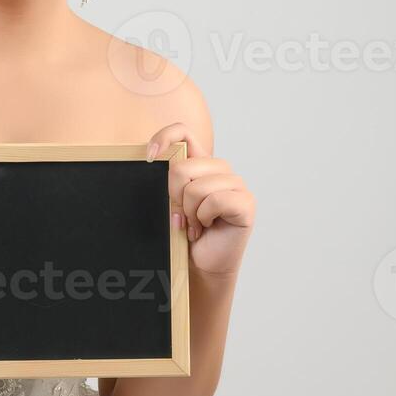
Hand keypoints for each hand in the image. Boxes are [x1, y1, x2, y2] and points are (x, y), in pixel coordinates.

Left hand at [146, 122, 255, 276]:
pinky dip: (204, 218)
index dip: (163, 138)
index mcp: (200, 162)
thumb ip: (167, 180)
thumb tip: (152, 159)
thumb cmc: (185, 232)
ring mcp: (236, 184)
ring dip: (189, 213)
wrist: (201, 264)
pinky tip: (206, 228)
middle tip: (181, 216)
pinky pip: (215, 201)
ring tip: (195, 224)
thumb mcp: (170, 201)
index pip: (183, 131)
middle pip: (182, 167)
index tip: (149, 158)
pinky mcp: (246, 202)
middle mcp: (220, 169)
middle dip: (174, 197)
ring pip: (196, 187)